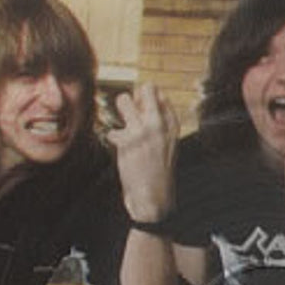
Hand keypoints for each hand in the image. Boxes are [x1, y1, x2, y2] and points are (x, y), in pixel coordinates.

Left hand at [106, 83, 178, 222]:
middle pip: (144, 88)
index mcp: (172, 124)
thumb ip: (160, 121)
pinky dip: (113, 140)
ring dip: (119, 111)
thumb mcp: (168, 144)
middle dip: (134, 97)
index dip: (145, 100)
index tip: (142, 113)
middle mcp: (158, 124)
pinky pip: (111, 130)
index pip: (158, 93)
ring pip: (123, 99)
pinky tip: (122, 151)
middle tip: (131, 114)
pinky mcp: (126, 141)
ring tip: (124, 127)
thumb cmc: (159, 171)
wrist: (154, 197)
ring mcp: (142, 131)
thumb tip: (141, 97)